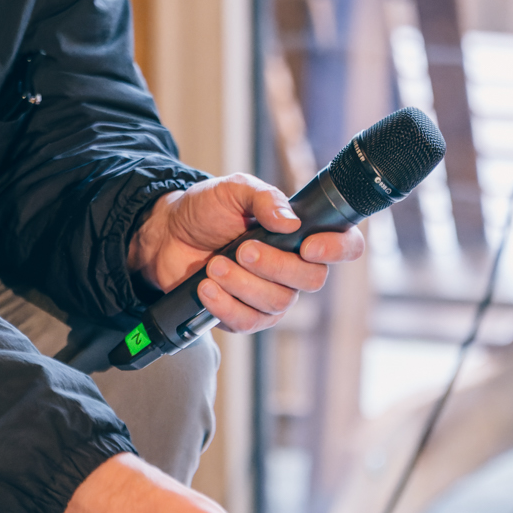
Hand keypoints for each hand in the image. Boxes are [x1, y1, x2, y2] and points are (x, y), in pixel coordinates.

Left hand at [128, 175, 362, 334]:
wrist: (167, 234)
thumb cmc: (206, 210)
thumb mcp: (234, 190)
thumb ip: (264, 198)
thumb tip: (290, 221)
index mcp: (301, 234)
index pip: (345, 246)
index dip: (338, 249)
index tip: (308, 246)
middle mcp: (293, 268)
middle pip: (311, 280)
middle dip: (276, 266)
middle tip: (243, 249)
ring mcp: (270, 295)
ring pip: (278, 303)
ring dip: (244, 284)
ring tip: (215, 264)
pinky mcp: (244, 315)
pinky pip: (249, 322)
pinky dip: (226, 305)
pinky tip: (207, 288)